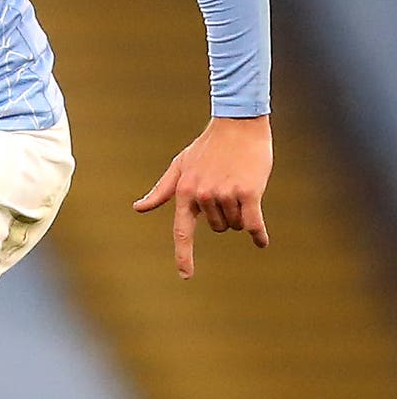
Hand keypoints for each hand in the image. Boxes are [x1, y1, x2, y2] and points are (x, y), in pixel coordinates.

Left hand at [133, 115, 271, 278]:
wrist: (238, 123)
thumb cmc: (208, 146)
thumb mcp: (180, 166)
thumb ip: (162, 190)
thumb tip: (138, 208)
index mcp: (184, 192)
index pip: (182, 231)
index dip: (184, 255)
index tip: (185, 275)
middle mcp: (202, 196)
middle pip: (217, 227)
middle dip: (223, 214)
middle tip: (227, 185)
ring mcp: (225, 194)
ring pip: (235, 224)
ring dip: (240, 211)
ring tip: (239, 183)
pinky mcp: (248, 192)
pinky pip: (252, 223)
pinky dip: (258, 234)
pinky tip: (261, 242)